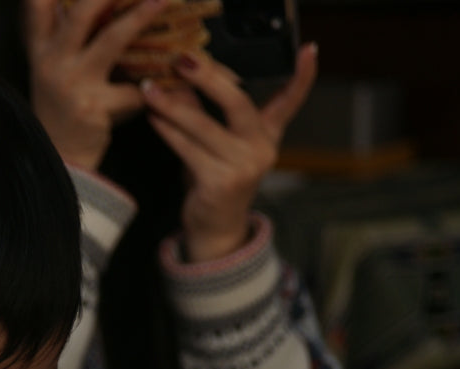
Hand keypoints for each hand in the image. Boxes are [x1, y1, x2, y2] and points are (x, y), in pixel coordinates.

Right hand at [24, 0, 170, 169]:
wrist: (61, 160)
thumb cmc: (64, 110)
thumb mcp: (53, 69)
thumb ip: (58, 34)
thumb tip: (67, 1)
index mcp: (41, 49)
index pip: (38, 7)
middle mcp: (52, 62)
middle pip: (81, 13)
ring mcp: (72, 83)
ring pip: (111, 40)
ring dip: (140, 17)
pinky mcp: (93, 107)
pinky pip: (132, 88)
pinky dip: (153, 85)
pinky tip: (170, 84)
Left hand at [140, 42, 318, 261]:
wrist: (216, 227)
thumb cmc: (215, 178)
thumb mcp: (215, 141)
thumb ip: (203, 111)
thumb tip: (179, 77)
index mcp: (267, 134)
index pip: (290, 101)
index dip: (302, 76)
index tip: (309, 49)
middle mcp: (261, 148)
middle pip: (238, 102)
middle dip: (208, 77)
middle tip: (183, 59)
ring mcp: (243, 166)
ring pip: (204, 126)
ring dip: (172, 105)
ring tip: (150, 89)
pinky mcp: (220, 183)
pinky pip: (188, 149)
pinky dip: (167, 131)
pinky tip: (152, 117)